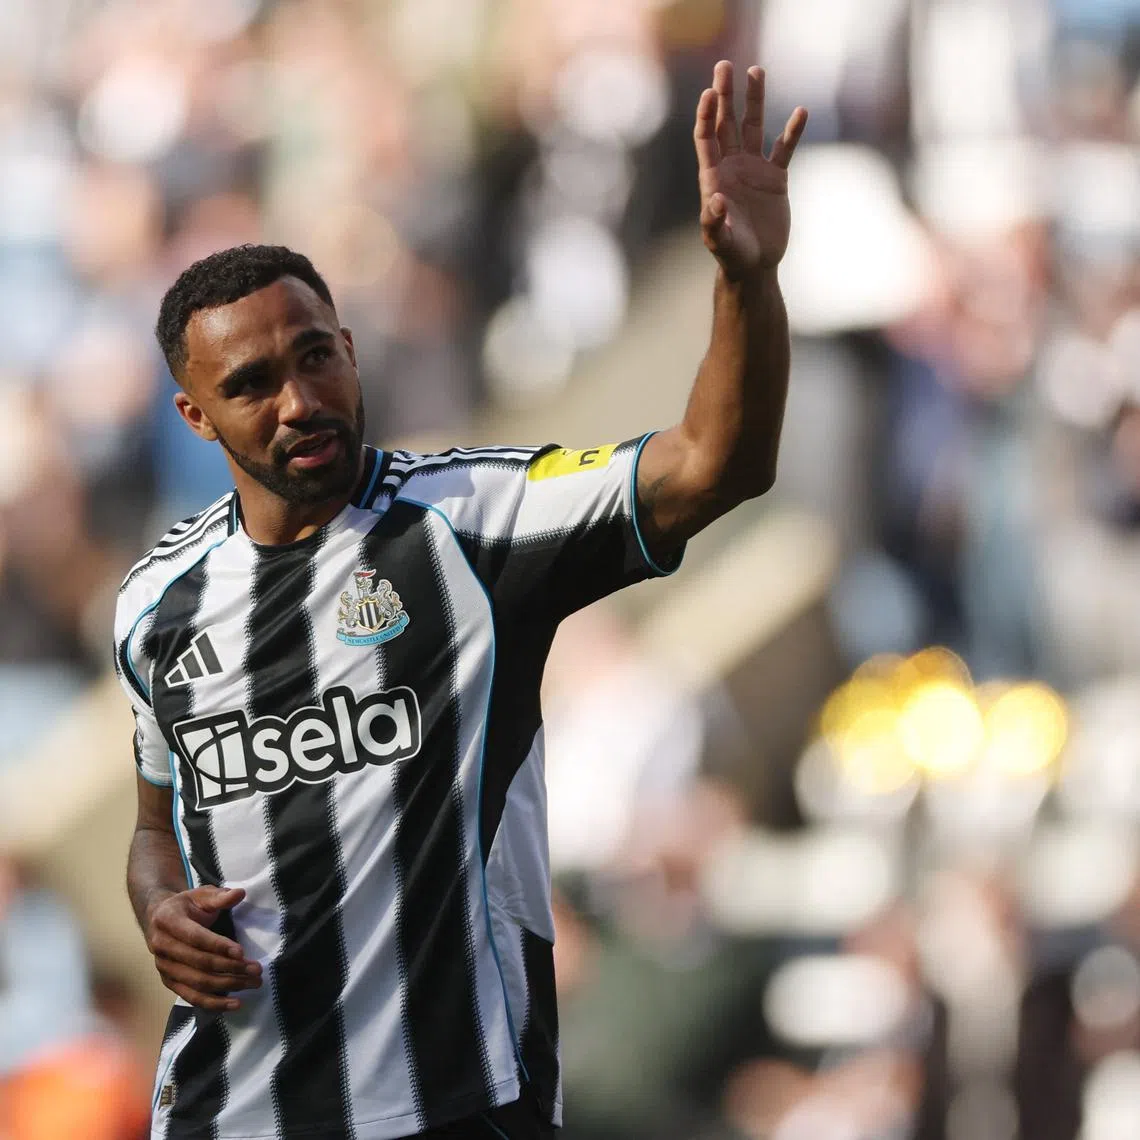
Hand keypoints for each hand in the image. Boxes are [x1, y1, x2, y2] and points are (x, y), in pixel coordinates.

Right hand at [144, 885, 261, 1011]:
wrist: (159, 919)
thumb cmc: (187, 905)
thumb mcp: (201, 894)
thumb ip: (220, 896)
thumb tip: (240, 893)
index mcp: (168, 921)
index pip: (196, 938)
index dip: (219, 946)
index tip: (242, 952)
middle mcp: (162, 947)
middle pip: (199, 963)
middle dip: (230, 968)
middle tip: (257, 970)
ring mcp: (164, 967)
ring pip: (197, 983)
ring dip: (227, 986)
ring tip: (253, 984)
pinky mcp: (169, 982)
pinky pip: (191, 997)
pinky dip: (213, 1003)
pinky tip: (235, 1003)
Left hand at [695, 61, 807, 277]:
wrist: (755, 265)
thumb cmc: (731, 254)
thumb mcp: (719, 240)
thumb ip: (714, 221)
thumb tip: (716, 200)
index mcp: (713, 177)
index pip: (707, 137)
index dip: (707, 115)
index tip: (710, 92)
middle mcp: (732, 166)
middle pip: (726, 123)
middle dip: (725, 94)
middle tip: (724, 66)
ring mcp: (754, 169)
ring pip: (754, 127)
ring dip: (755, 100)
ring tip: (756, 71)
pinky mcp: (776, 177)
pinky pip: (785, 148)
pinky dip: (793, 131)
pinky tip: (801, 112)